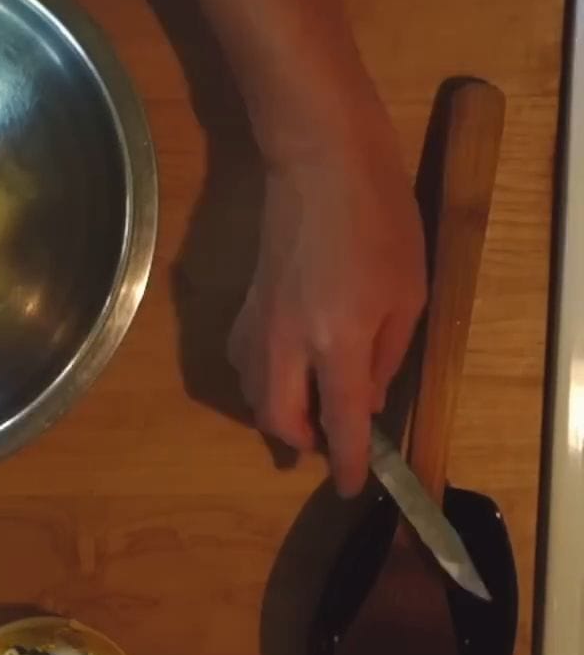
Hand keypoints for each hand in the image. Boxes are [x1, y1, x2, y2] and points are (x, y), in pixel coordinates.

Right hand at [227, 143, 426, 495]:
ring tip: (305, 411)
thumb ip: (386, 356)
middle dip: (299, 442)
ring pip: (252, 394)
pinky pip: (243, 364)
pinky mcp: (244, 307)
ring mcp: (258, 325)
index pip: (339, 420)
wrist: (322, 167)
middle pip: (278, 418)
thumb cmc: (381, 223)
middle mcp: (288, 342)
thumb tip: (363, 400)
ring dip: (277, 414)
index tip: (351, 487)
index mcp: (338, 339)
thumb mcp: (410, 294)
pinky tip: (281, 372)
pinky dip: (259, 383)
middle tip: (325, 445)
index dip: (346, 461)